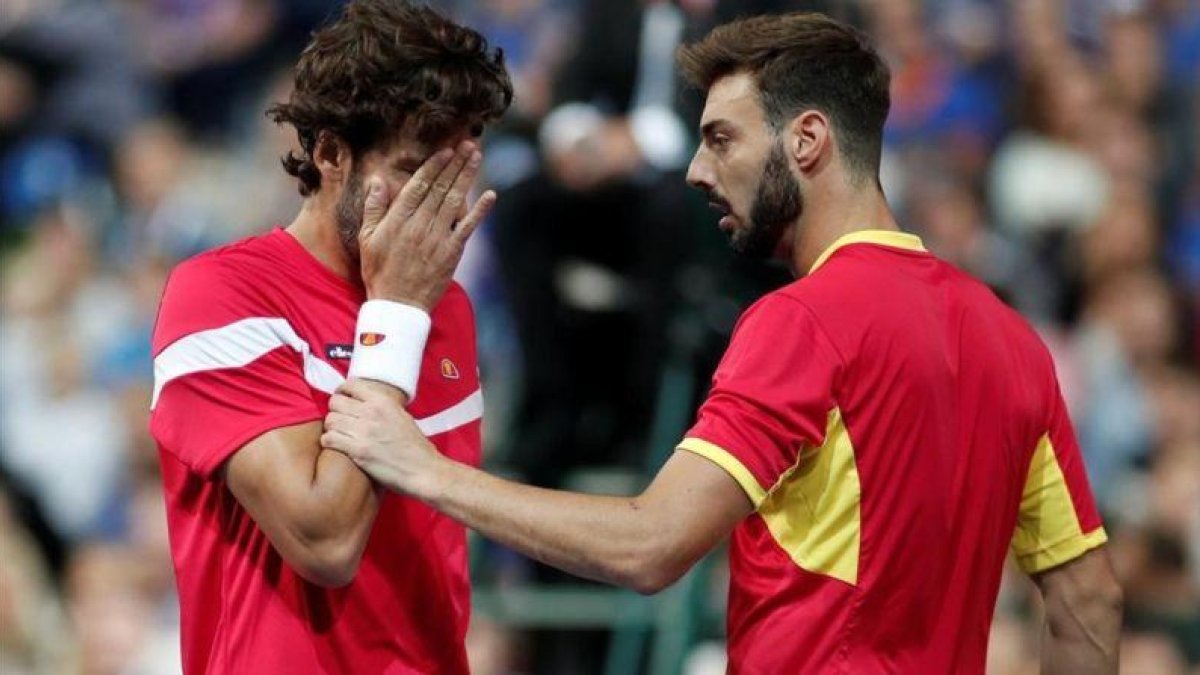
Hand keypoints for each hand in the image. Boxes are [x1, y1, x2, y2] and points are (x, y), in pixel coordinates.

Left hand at [321, 379, 447, 499]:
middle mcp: (372, 412)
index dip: (342, 391)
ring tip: (338, 434)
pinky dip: (329, 442)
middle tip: (340, 420)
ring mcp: (363, 431)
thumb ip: (382, 408)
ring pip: (330, 420)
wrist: (423, 469)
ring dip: (331, 427)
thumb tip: (365, 404)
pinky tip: (336, 446)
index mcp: (384, 401)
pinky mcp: (357, 451)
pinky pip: (329, 439)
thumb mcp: (402, 416)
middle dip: (335, 411)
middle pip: (336, 402)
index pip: (351, 384)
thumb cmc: (416, 446)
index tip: (342, 398)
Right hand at [358, 142, 495, 310]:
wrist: (398, 304)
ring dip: (467, 176)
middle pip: (441, 187)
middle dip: (455, 163)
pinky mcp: (452, 252)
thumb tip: (377, 180)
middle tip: (468, 143)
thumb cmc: (379, 271)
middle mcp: (420, 225)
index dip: (434, 165)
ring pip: (455, 200)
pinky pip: (468, 227)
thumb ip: (373, 208)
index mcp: (398, 220)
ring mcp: (438, 238)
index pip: (419, 185)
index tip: (446, 149)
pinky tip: (491, 195)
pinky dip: (480, 211)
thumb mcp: (366, 238)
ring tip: (477, 156)